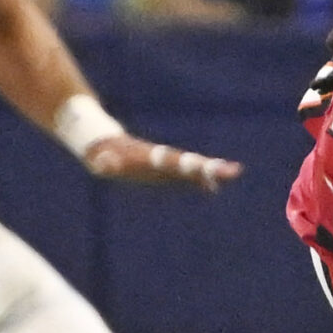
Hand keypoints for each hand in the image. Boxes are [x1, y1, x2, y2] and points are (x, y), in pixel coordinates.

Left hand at [83, 132, 240, 192]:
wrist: (103, 144)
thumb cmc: (99, 156)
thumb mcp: (98, 160)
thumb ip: (103, 162)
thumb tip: (103, 164)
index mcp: (149, 158)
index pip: (173, 163)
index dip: (190, 168)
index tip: (208, 171)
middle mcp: (161, 160)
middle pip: (189, 164)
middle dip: (211, 168)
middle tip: (235, 171)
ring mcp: (163, 165)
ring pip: (190, 169)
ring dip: (211, 173)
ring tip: (233, 174)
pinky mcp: (161, 170)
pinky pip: (184, 176)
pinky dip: (198, 181)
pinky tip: (212, 188)